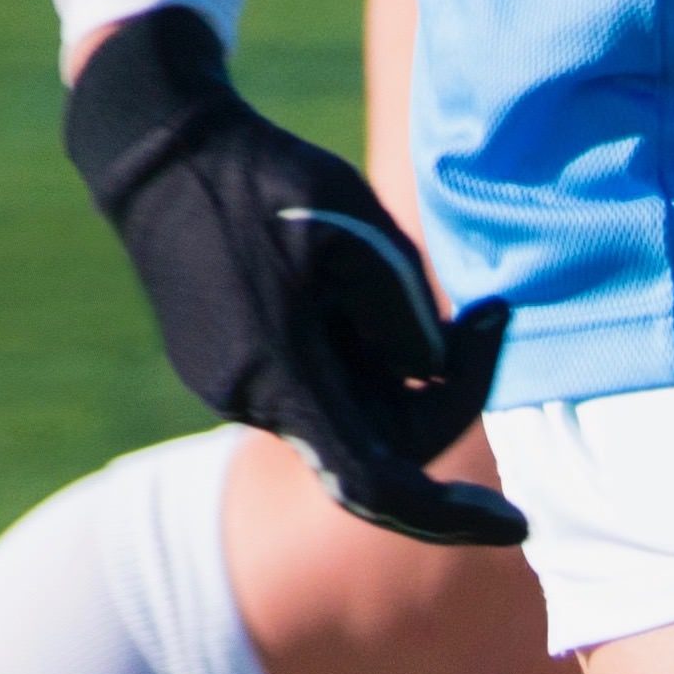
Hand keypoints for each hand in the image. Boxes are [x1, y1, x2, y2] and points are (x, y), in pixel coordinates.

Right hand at [63, 7, 524, 545]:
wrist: (156, 149)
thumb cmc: (260, 176)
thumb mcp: (353, 225)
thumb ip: (403, 313)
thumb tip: (432, 371)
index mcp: (282, 378)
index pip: (378, 488)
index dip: (451, 517)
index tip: (517, 524)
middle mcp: (253, 404)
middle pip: (379, 448)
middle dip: (446, 401)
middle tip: (489, 319)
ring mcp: (232, 391)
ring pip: (349, 417)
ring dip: (401, 376)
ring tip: (403, 277)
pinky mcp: (227, 370)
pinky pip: (315, 390)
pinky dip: (360, 362)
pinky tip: (355, 291)